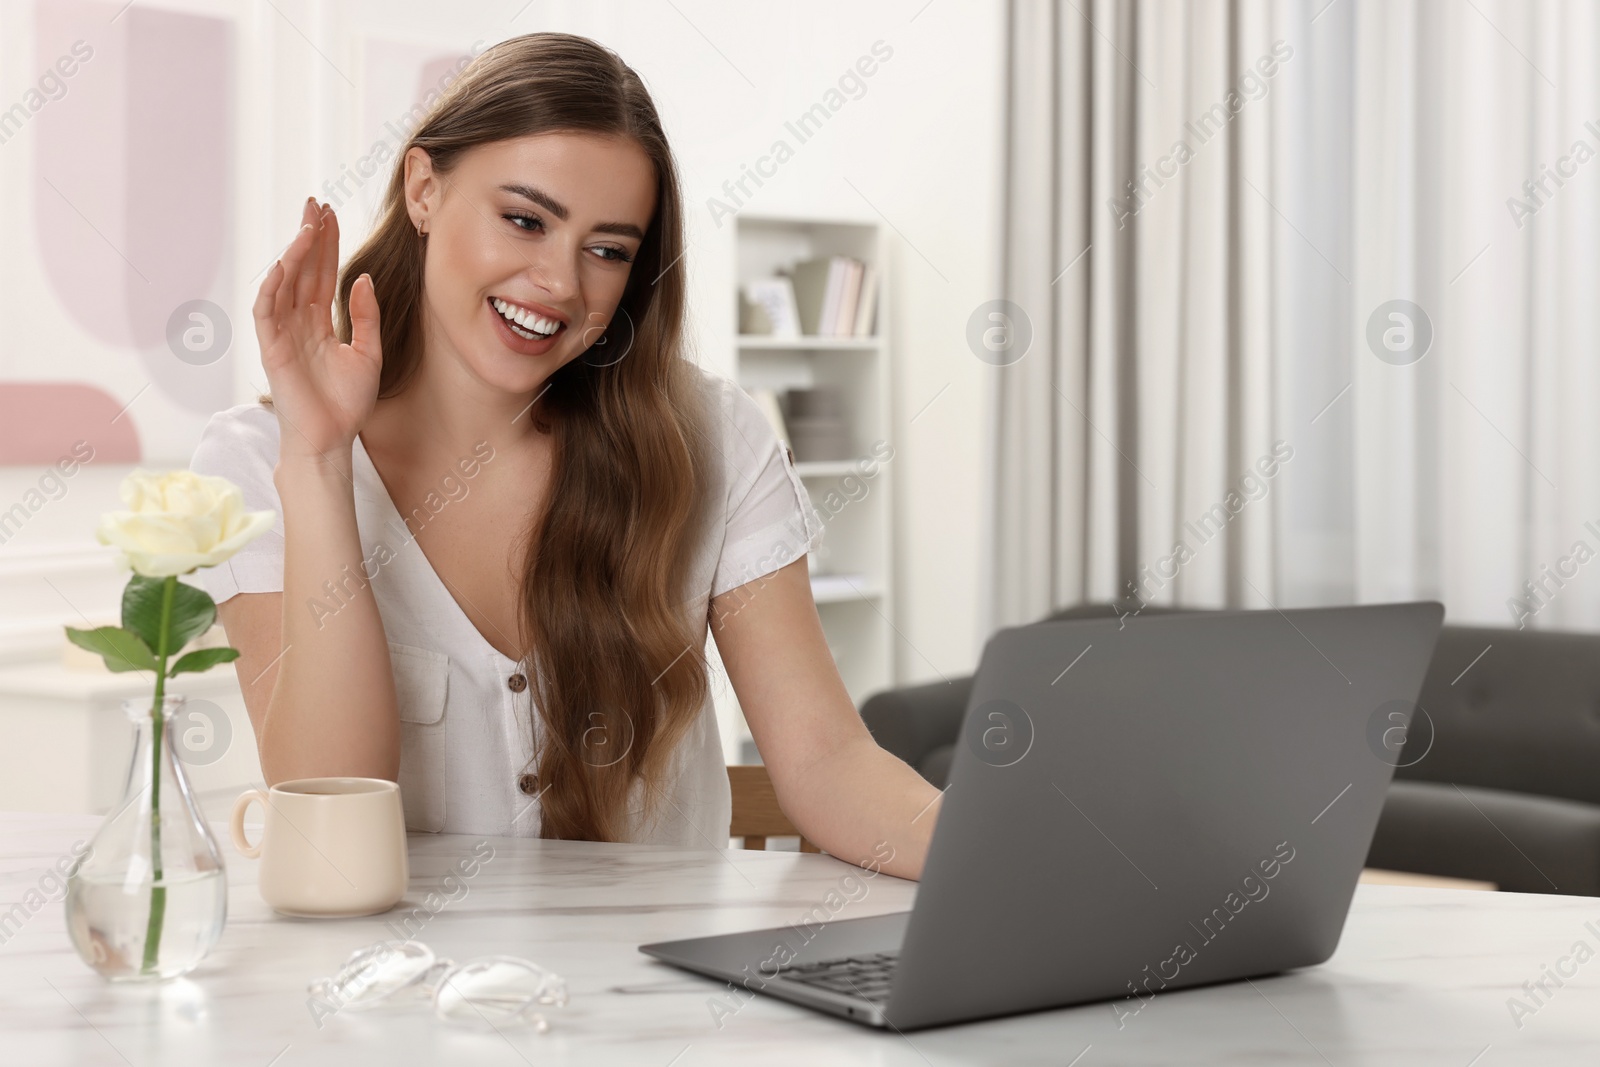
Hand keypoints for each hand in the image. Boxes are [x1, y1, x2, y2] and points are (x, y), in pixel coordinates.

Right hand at [252, 198, 383, 462]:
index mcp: (320, 324)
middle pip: (302, 270)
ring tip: (307, 225)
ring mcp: (283, 334)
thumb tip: (362, 279)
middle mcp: (298, 323)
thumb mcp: (368, 353)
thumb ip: (364, 317)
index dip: (326, 245)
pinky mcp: (271, 348)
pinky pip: (267, 311)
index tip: (331, 214)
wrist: (332, 438)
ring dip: (294, 253)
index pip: (321, 274)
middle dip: (309, 237)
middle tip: (315, 204)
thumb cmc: (347, 403)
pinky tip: (285, 263)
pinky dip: (273, 286)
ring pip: (284, 283)